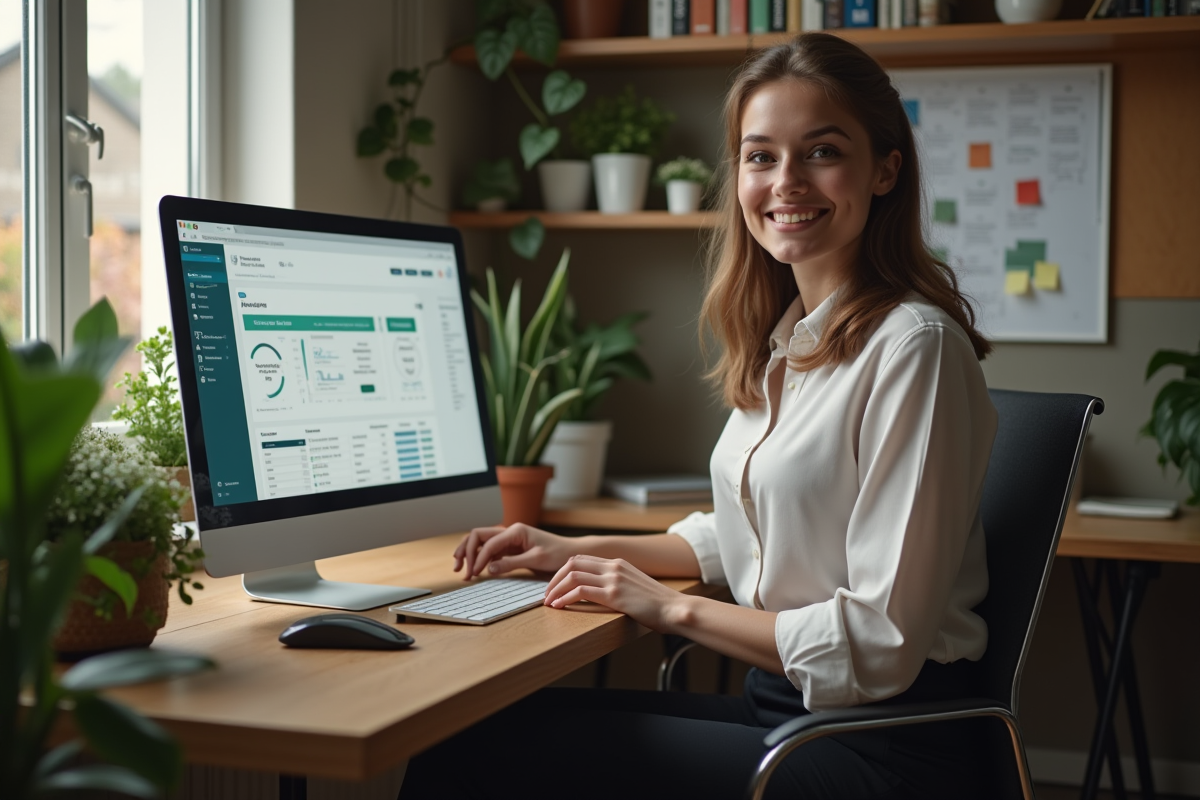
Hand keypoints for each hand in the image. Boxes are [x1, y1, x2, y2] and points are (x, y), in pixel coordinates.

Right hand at [453, 523, 572, 579]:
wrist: (570, 552)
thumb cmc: (558, 553)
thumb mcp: (536, 559)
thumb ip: (512, 563)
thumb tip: (489, 569)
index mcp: (516, 531)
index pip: (488, 542)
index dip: (477, 558)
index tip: (473, 573)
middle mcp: (509, 531)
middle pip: (477, 536)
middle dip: (465, 551)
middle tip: (459, 569)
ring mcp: (508, 539)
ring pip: (480, 542)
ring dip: (469, 553)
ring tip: (461, 569)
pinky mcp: (510, 547)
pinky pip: (489, 550)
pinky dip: (479, 559)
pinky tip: (475, 570)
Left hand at [543, 555, 686, 631]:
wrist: (674, 608)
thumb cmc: (657, 604)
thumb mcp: (635, 585)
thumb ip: (618, 583)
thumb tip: (602, 592)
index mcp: (618, 563)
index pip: (582, 559)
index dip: (564, 571)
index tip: (556, 584)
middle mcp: (614, 566)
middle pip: (572, 564)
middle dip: (554, 578)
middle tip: (547, 593)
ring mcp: (613, 579)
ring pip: (573, 576)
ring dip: (556, 589)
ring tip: (549, 601)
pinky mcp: (614, 594)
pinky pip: (581, 591)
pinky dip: (565, 598)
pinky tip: (560, 606)